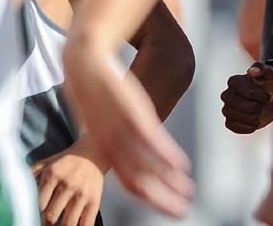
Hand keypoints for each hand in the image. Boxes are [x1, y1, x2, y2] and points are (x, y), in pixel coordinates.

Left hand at [32, 137, 105, 225]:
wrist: (95, 152)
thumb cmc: (67, 161)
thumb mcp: (47, 162)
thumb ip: (30, 174)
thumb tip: (15, 188)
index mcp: (53, 174)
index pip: (38, 203)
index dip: (33, 214)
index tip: (32, 218)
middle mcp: (68, 184)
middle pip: (51, 216)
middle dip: (45, 224)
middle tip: (44, 224)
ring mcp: (82, 194)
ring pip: (67, 223)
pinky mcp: (94, 200)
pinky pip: (86, 222)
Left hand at [63, 42, 193, 217]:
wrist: (84, 62)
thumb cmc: (91, 88)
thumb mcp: (96, 117)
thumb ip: (107, 135)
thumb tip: (114, 143)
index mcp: (104, 146)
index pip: (128, 180)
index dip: (147, 196)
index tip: (165, 206)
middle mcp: (113, 144)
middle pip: (139, 181)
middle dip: (161, 199)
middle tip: (181, 212)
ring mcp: (124, 129)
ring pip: (147, 165)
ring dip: (170, 183)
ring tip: (187, 193)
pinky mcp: (135, 112)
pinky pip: (153, 140)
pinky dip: (168, 156)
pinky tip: (182, 166)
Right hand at [221, 62, 272, 133]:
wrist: (269, 100)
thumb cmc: (269, 85)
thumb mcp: (270, 75)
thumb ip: (263, 69)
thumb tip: (251, 71)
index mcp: (234, 81)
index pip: (249, 93)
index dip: (262, 97)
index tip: (269, 96)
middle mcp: (226, 94)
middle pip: (242, 106)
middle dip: (257, 107)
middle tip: (263, 105)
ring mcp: (226, 108)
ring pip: (236, 117)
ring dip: (253, 118)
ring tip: (259, 114)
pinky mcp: (229, 122)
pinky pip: (234, 127)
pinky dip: (248, 127)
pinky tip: (255, 122)